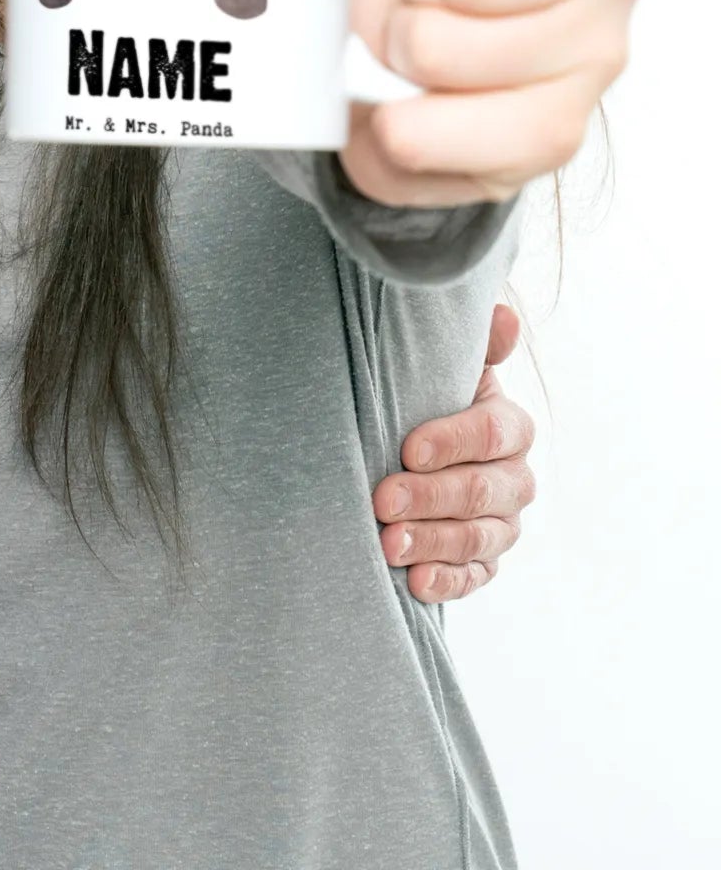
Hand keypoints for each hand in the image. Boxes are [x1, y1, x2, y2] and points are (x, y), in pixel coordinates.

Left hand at [374, 304, 536, 601]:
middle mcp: (516, 478)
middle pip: (482, 491)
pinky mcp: (486, 561)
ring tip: (387, 544)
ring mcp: (503, 524)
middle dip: (430, 497)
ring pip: (478, 538)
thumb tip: (502, 315)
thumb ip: (473, 345)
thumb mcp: (441, 368)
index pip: (491, 433)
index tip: (407, 448)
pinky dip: (446, 581)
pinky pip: (475, 577)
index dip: (451, 441)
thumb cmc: (424, 398)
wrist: (411, 447)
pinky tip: (415, 582)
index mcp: (509, 426)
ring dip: (432, 542)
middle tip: (382, 501)